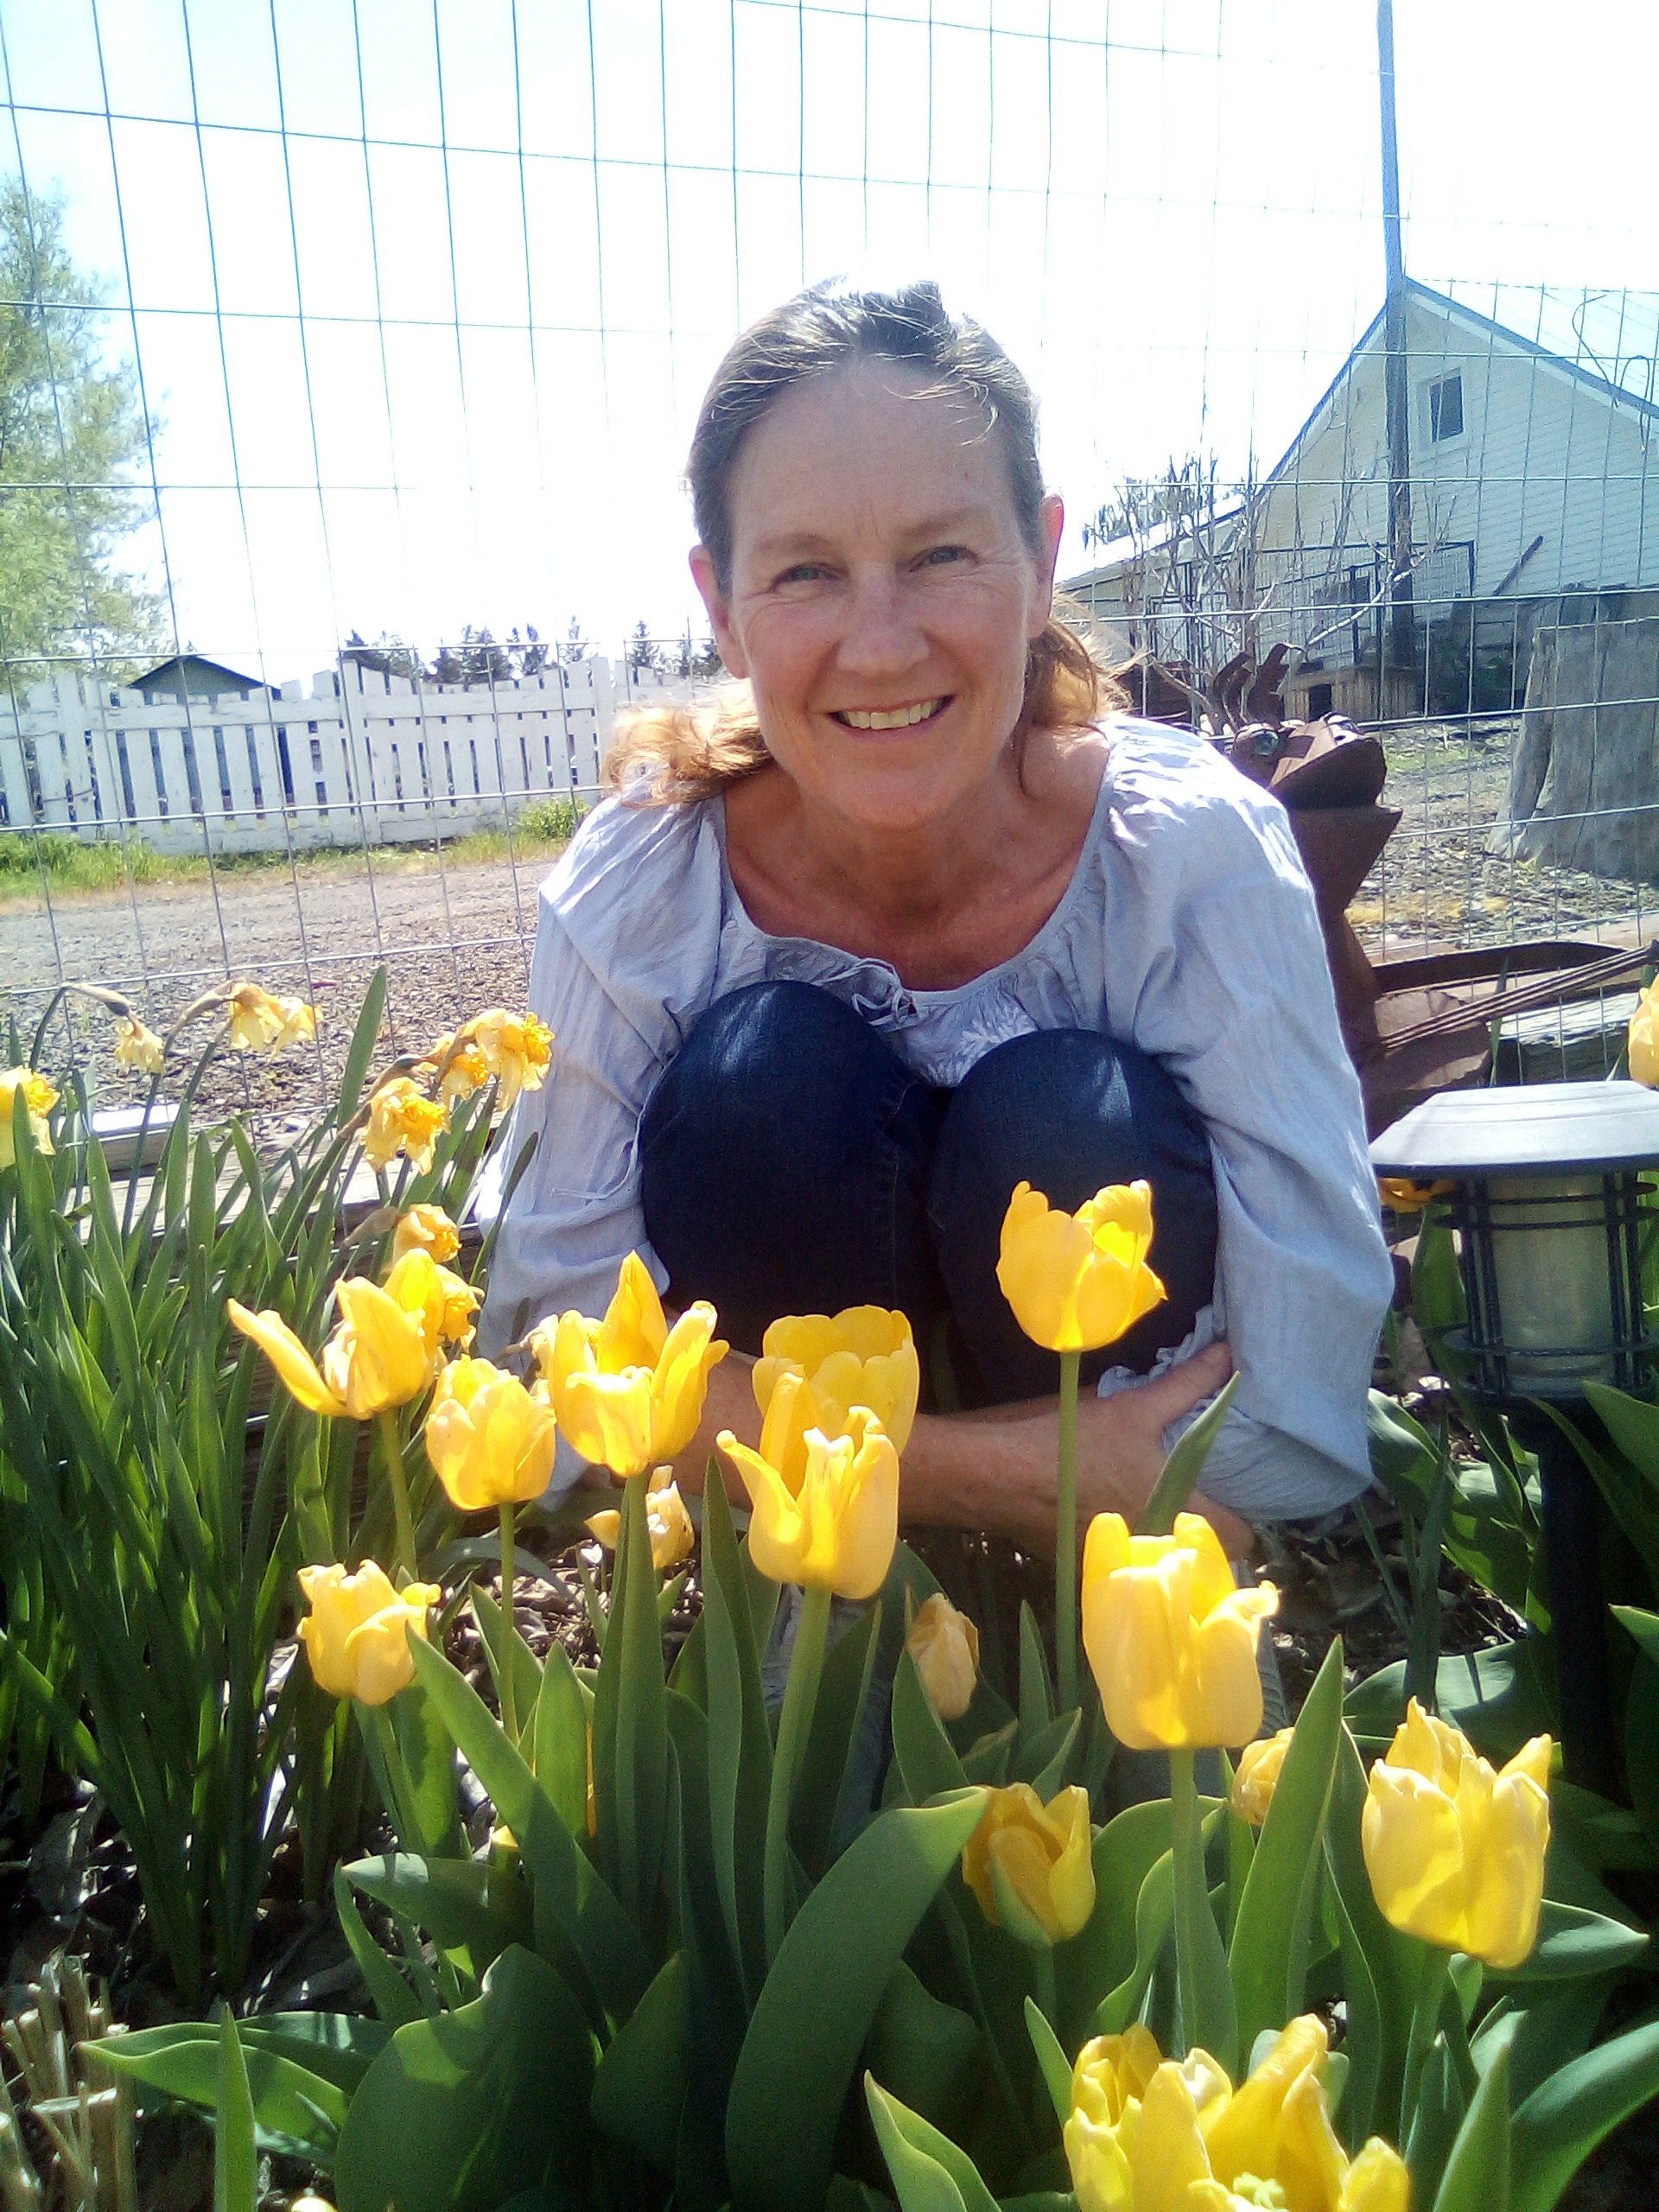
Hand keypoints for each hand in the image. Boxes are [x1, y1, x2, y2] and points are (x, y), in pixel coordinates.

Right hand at [901, 1339, 1247, 1558]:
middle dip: (1210, 1524)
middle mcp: (1157, 1544)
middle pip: (1207, 1549)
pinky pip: (1130, 1550)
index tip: (1238, 1490)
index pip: (1241, 1538)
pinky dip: (1133, 1532)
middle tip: (1204, 1487)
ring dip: (1171, 1529)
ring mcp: (1123, 1556)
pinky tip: (1116, 1502)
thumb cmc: (1071, 1443)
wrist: (996, 1478)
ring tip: (1163, 1493)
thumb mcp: (1132, 1407)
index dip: (1245, 1516)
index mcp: (1176, 1510)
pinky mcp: (1088, 1558)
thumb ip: (1187, 1384)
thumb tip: (1230, 1355)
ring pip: (1167, 1551)